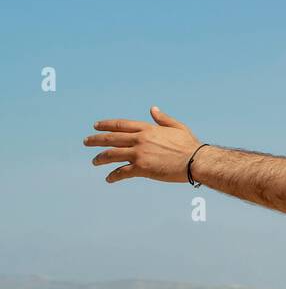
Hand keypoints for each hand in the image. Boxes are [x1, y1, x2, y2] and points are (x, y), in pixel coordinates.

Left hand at [84, 107, 202, 182]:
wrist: (196, 161)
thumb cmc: (190, 145)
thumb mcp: (177, 127)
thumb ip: (163, 118)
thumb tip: (152, 109)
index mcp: (148, 129)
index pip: (121, 125)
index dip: (106, 125)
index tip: (96, 126)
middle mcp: (140, 140)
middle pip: (111, 138)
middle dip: (96, 139)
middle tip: (86, 141)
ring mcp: (139, 154)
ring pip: (112, 154)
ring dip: (100, 158)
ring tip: (94, 161)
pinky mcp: (142, 168)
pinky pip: (121, 172)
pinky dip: (113, 176)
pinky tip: (109, 179)